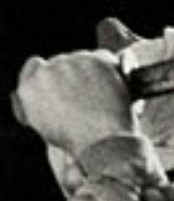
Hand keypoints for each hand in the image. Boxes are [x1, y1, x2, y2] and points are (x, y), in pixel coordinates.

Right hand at [14, 50, 134, 155]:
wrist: (102, 143)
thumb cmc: (79, 143)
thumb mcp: (47, 127)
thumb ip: (42, 105)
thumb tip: (51, 94)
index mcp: (28, 89)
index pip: (35, 66)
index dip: (53, 73)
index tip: (67, 82)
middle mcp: (46, 72)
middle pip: (63, 63)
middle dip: (77, 77)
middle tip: (94, 97)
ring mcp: (70, 64)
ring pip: (84, 60)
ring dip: (95, 73)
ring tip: (106, 99)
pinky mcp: (94, 61)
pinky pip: (105, 57)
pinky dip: (112, 68)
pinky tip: (117, 86)